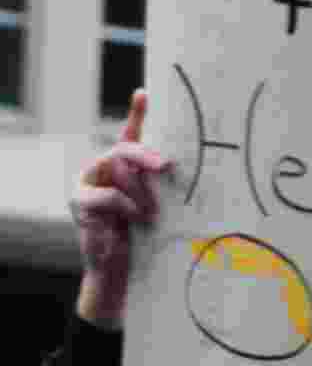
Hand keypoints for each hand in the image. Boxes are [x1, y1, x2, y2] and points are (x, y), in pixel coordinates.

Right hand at [73, 91, 168, 327]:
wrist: (120, 271)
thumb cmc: (145, 237)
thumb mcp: (160, 206)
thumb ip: (162, 186)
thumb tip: (178, 169)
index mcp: (125, 167)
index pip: (131, 133)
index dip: (137, 112)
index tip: (144, 94)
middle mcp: (105, 167)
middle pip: (125, 146)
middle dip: (146, 154)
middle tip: (166, 166)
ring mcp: (88, 181)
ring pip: (116, 166)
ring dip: (139, 188)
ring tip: (152, 212)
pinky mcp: (79, 200)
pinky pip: (107, 194)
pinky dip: (125, 205)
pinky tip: (136, 219)